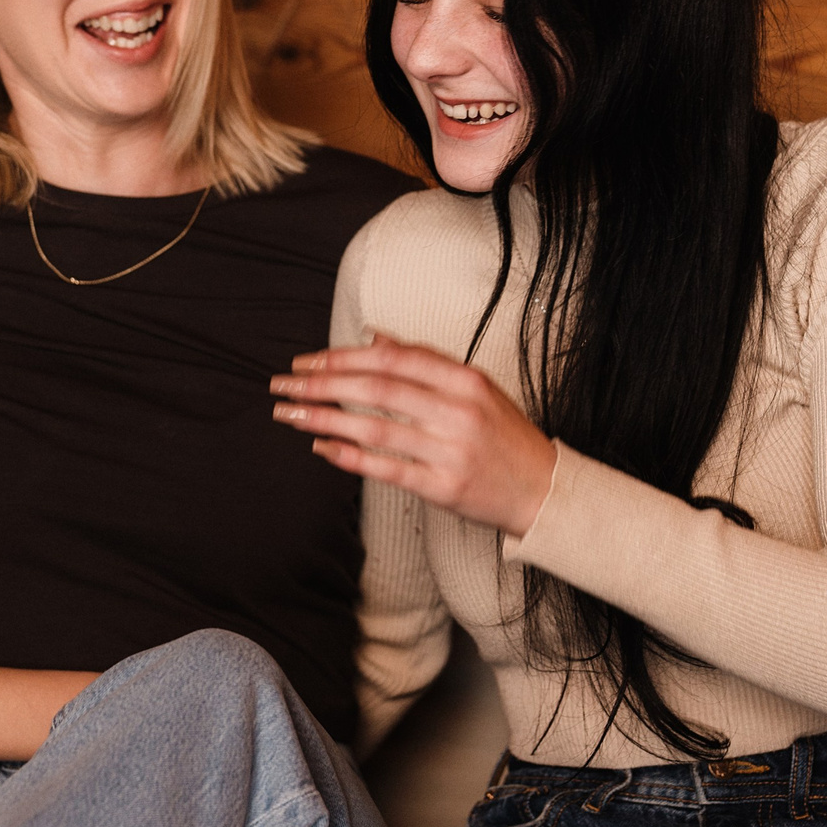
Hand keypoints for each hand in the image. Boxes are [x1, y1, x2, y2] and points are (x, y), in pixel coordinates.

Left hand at [272, 333, 558, 537]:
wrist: (542, 489)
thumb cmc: (503, 435)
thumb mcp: (474, 387)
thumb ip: (425, 362)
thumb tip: (373, 336)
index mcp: (465, 379)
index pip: (393, 358)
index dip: (344, 357)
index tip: (307, 361)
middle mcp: (458, 411)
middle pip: (378, 388)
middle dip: (324, 384)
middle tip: (284, 384)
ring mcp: (450, 450)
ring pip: (376, 427)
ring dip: (326, 419)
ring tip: (290, 414)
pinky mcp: (444, 487)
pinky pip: (387, 469)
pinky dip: (350, 457)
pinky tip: (321, 448)